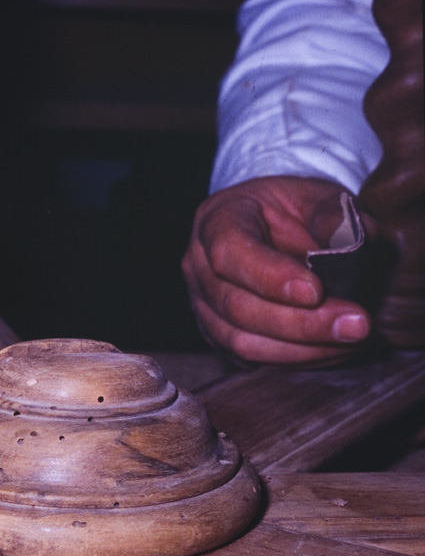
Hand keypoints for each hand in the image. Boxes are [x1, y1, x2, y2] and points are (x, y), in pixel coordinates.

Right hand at [182, 176, 373, 366]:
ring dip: (300, 349)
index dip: (269, 277)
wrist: (275, 227)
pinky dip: (295, 359)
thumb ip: (334, 215)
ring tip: (350, 340)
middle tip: (356, 324)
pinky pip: (249, 358)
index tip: (317, 291)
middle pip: (236, 305)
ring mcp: (203, 304)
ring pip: (240, 340)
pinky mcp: (217, 334)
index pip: (229, 252)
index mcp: (216, 220)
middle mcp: (199, 266)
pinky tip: (333, 349)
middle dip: (300, 323)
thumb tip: (350, 244)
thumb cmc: (294, 210)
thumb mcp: (318, 196)